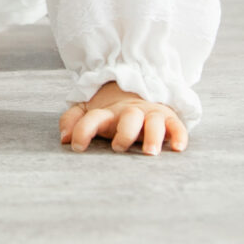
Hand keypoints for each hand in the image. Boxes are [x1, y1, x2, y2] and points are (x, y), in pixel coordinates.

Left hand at [58, 81, 187, 154]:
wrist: (139, 91)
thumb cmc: (111, 112)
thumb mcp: (88, 111)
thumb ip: (73, 121)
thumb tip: (64, 138)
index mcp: (108, 112)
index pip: (93, 118)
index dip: (83, 130)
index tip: (77, 147)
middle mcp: (130, 112)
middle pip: (129, 117)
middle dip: (125, 132)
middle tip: (118, 147)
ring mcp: (151, 115)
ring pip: (154, 122)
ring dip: (153, 136)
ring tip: (150, 152)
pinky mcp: (168, 119)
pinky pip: (177, 126)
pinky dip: (179, 135)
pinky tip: (178, 148)